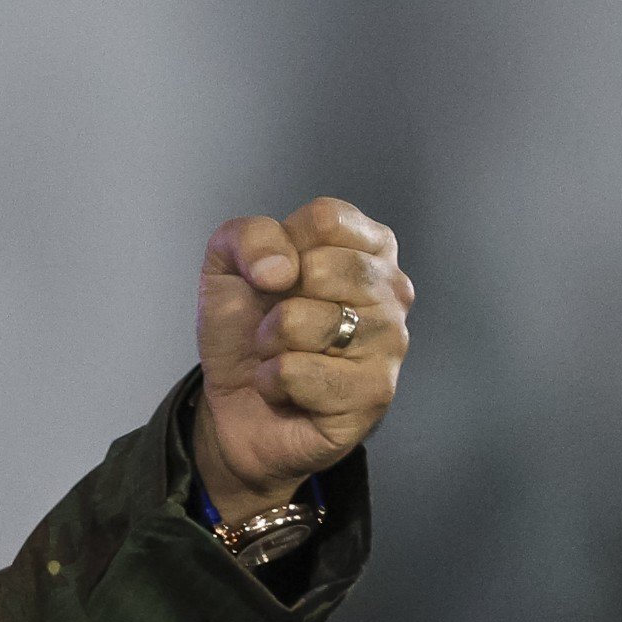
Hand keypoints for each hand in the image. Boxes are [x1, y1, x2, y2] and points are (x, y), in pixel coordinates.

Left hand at [193, 197, 411, 521]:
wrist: (234, 402)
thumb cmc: (246, 328)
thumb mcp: (228, 264)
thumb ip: (248, 237)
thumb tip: (282, 268)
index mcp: (370, 247)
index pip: (328, 219)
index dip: (281, 247)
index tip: (274, 276)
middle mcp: (393, 290)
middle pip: (322, 268)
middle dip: (276, 300)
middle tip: (278, 324)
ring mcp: (391, 343)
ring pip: (309, 322)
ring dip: (272, 343)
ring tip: (283, 355)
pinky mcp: (374, 394)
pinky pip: (300, 372)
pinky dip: (274, 381)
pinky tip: (288, 390)